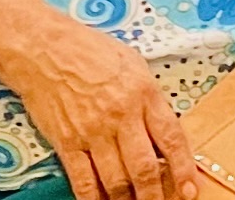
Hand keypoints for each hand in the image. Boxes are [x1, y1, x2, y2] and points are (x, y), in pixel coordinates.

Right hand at [5, 14, 205, 199]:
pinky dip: (94, 199)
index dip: (184, 169)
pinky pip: (83, 180)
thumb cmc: (90, 51)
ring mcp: (92, 131)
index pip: (171, 138)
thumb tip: (163, 132)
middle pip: (144, 168)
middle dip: (156, 195)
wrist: (44, 49)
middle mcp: (120, 116)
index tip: (190, 189)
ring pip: (116, 180)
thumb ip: (150, 99)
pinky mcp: (67, 142)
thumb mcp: (134, 65)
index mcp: (143, 93)